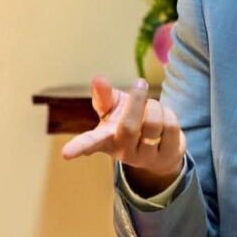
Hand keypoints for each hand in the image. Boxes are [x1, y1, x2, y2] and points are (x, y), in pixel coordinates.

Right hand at [62, 76, 185, 192]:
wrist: (159, 145)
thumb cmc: (129, 122)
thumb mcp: (114, 109)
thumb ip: (105, 96)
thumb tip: (98, 79)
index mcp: (105, 140)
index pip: (90, 144)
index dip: (78, 146)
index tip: (65, 154)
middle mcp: (124, 152)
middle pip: (129, 126)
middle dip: (136, 100)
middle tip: (139, 83)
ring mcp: (146, 157)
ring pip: (154, 122)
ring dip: (154, 105)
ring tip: (150, 106)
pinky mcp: (168, 156)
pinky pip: (171, 126)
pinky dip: (169, 113)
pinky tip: (164, 118)